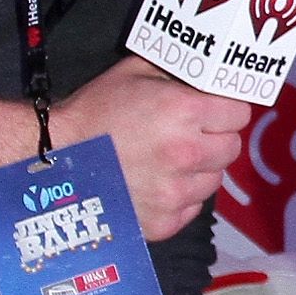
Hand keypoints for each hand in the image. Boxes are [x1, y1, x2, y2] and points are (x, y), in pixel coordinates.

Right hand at [51, 56, 251, 239]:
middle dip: (216, 139)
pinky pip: (192, 207)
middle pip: (231, 148)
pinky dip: (181, 197)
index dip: (225, 110)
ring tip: (169, 161)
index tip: (212, 112)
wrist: (57, 158)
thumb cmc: (95, 112)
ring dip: (200, 170)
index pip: (238, 114)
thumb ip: (178, 72)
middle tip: (190, 135)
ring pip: (214, 180)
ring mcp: (176, 192)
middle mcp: (186, 154)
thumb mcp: (135, 73)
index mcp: (184, 112)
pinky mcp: (164, 221)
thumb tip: (208, 74)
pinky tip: (156, 183)